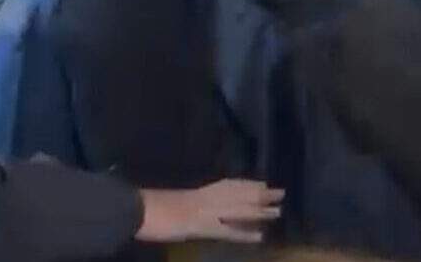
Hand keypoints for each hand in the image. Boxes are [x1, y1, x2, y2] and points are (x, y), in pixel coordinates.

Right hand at [136, 179, 282, 243]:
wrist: (139, 210)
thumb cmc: (148, 205)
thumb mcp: (170, 201)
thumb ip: (183, 202)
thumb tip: (189, 203)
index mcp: (197, 192)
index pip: (227, 185)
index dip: (246, 185)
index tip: (263, 184)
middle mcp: (205, 198)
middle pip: (238, 195)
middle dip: (260, 195)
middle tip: (281, 193)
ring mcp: (205, 212)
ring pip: (238, 209)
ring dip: (259, 211)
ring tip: (278, 212)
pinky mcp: (203, 227)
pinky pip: (228, 231)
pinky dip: (244, 234)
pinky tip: (259, 236)